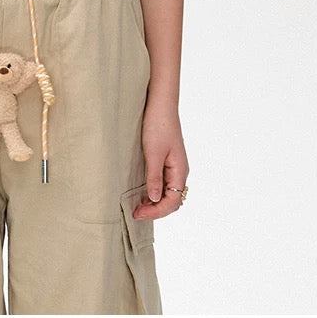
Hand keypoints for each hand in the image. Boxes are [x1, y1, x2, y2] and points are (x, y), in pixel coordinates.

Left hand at [132, 100, 188, 220]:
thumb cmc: (158, 125)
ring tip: (138, 205)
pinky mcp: (167, 159)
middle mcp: (180, 171)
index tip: (138, 214)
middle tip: (136, 213)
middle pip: (172, 200)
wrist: (160, 103)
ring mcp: (174, 165)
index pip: (172, 202)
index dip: (156, 212)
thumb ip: (154, 177)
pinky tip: (143, 191)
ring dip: (155, 202)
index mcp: (180, 171)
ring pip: (169, 192)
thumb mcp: (153, 153)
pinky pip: (164, 182)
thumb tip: (155, 199)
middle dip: (156, 210)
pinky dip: (155, 191)